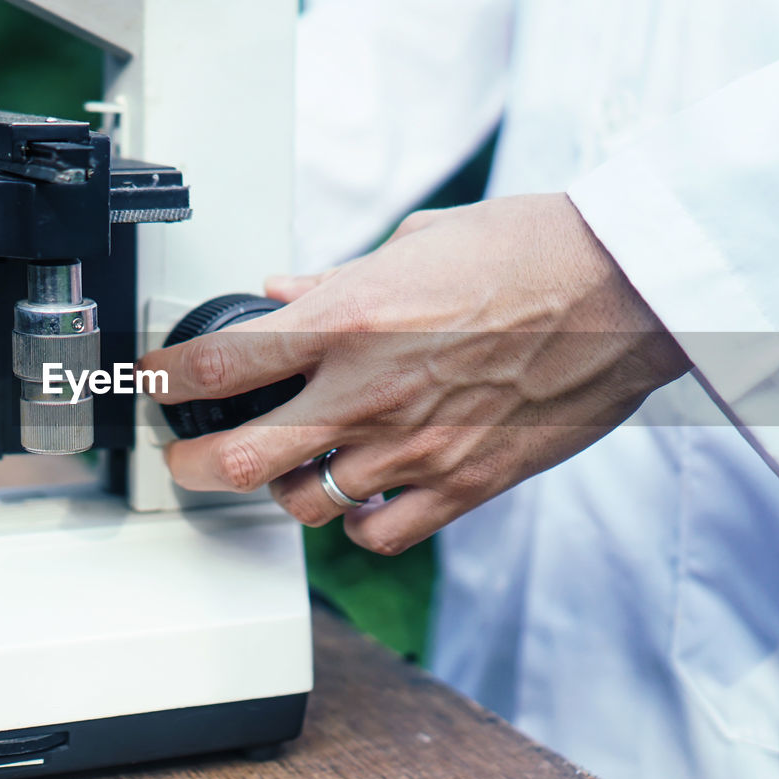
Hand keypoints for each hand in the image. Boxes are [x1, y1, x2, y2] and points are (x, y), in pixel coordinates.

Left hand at [138, 193, 690, 554]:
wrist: (625, 287)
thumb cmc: (529, 250)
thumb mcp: (416, 244)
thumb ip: (336, 279)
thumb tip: (283, 291)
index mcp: (349, 320)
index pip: (222, 364)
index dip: (168, 382)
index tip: (153, 385)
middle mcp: (368, 390)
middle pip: (240, 459)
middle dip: (192, 466)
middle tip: (184, 459)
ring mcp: (414, 447)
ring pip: (306, 505)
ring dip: (287, 490)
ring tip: (294, 468)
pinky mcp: (463, 483)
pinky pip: (379, 534)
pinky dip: (358, 524)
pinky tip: (364, 498)